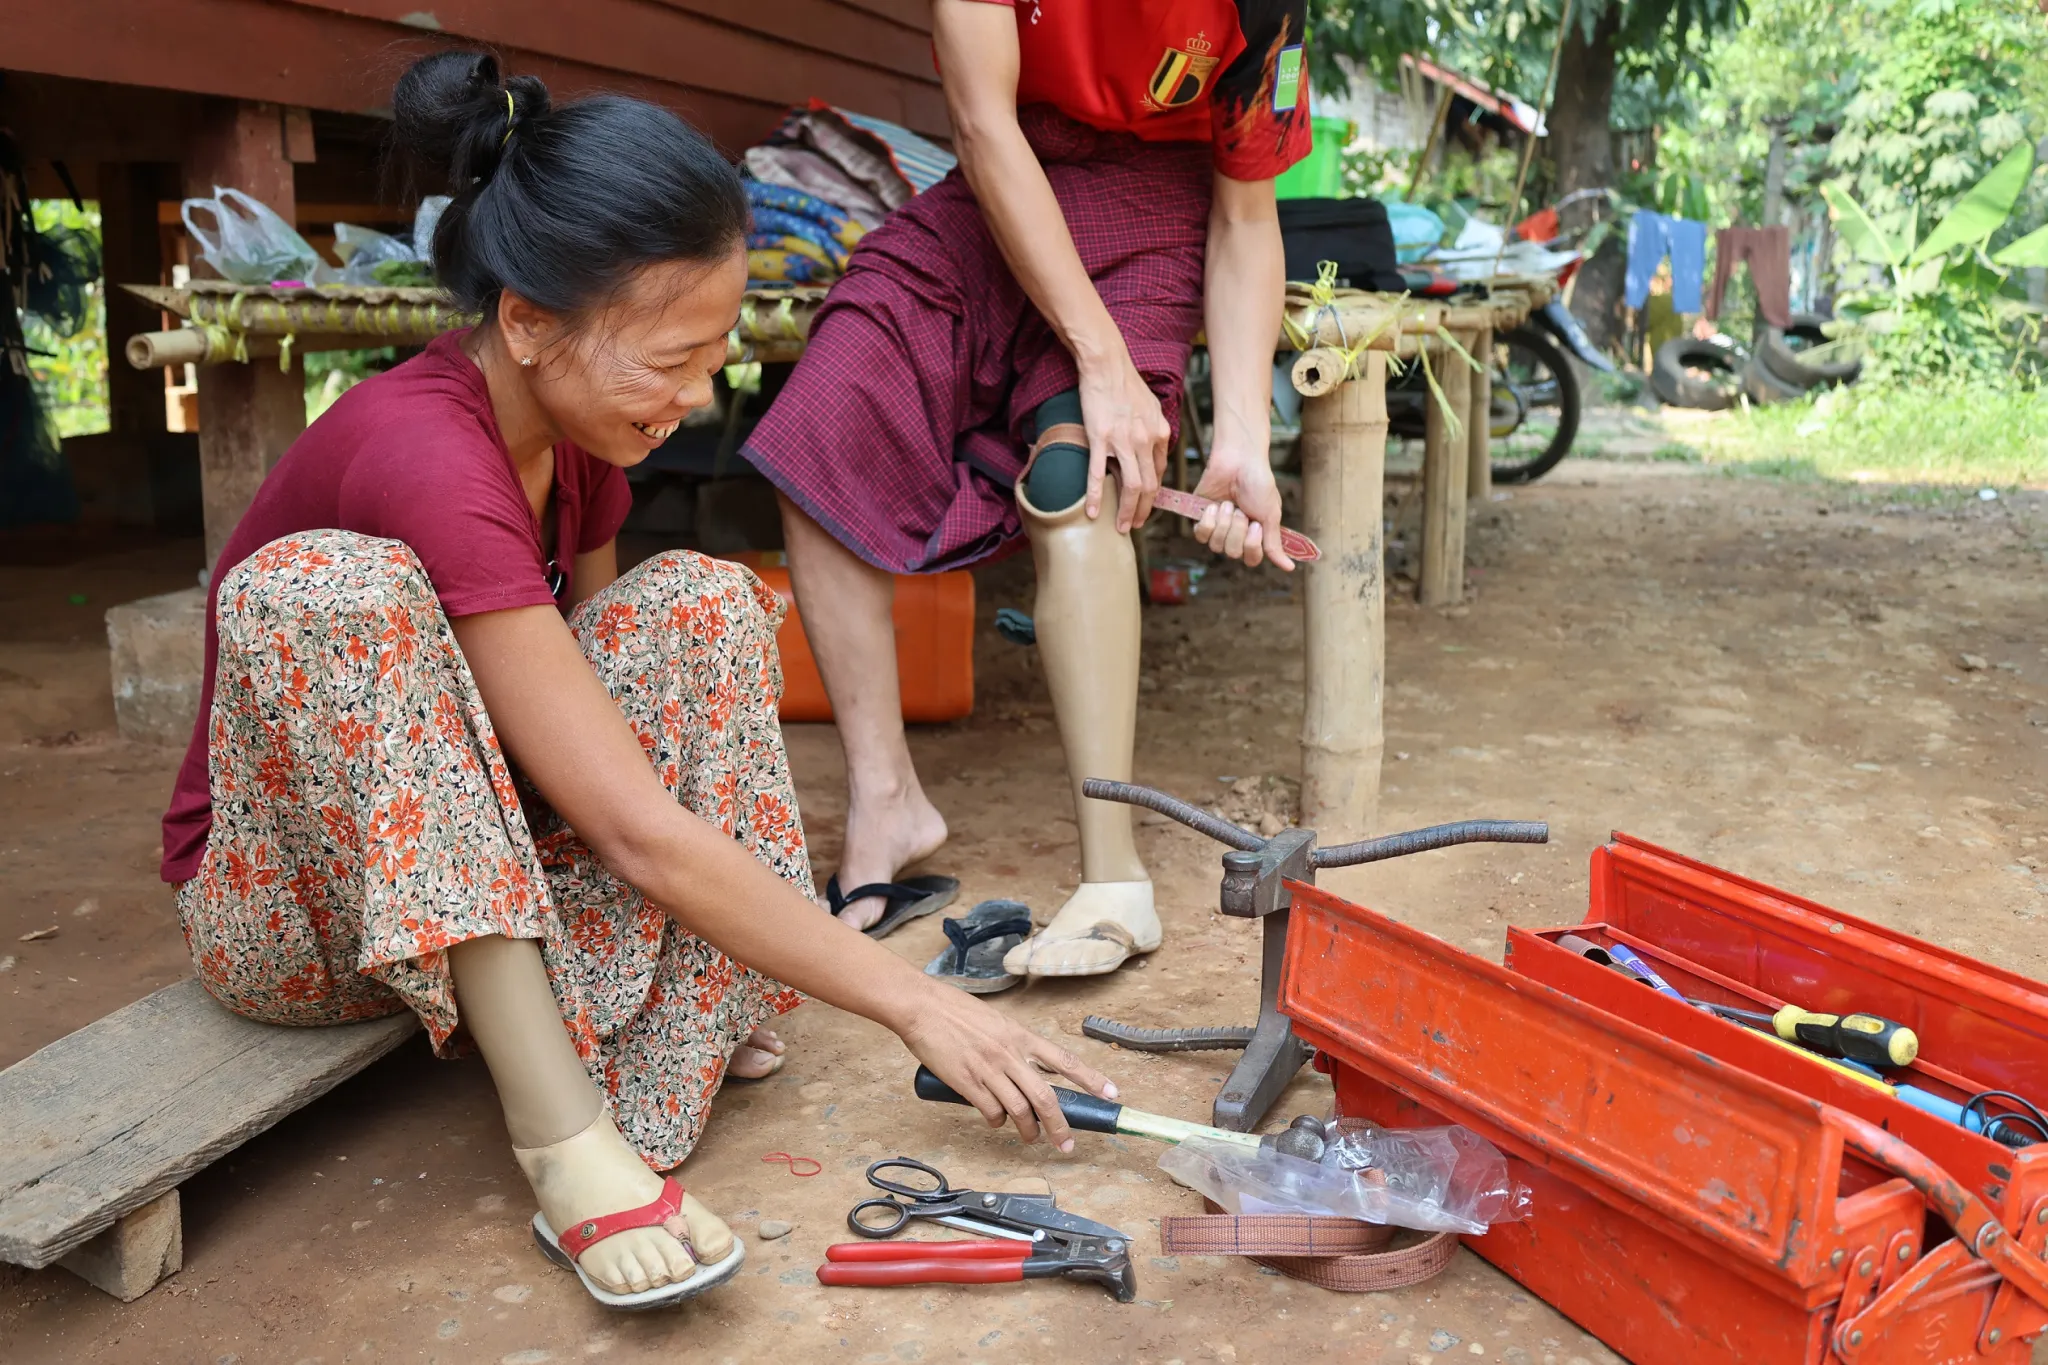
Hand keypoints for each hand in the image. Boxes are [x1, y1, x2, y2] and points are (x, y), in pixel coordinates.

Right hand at [896, 981, 1116, 1151]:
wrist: (922, 1007)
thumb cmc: (956, 1011)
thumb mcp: (996, 1022)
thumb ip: (1014, 1045)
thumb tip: (1026, 1069)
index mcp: (1021, 1035)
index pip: (1064, 1060)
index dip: (1091, 1079)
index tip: (1111, 1094)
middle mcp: (1009, 1053)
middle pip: (1045, 1097)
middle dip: (1060, 1126)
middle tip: (1066, 1143)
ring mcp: (989, 1070)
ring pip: (1020, 1111)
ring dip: (1028, 1131)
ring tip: (1030, 1138)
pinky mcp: (967, 1083)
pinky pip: (991, 1112)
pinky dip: (997, 1122)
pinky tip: (996, 1121)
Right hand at [1076, 348, 1170, 532]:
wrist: (1107, 364)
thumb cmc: (1125, 383)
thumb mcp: (1151, 407)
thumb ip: (1154, 429)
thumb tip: (1153, 446)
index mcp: (1159, 433)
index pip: (1160, 473)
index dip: (1154, 495)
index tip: (1146, 506)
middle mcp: (1145, 440)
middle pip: (1150, 486)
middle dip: (1143, 511)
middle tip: (1134, 525)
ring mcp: (1123, 441)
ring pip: (1131, 486)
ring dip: (1127, 511)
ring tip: (1121, 526)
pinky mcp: (1100, 438)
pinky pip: (1098, 474)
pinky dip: (1096, 496)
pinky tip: (1093, 512)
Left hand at [1191, 441, 1293, 570]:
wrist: (1238, 460)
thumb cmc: (1258, 484)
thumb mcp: (1271, 515)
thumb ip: (1274, 543)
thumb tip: (1289, 568)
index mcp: (1255, 535)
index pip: (1251, 559)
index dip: (1252, 546)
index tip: (1256, 525)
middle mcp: (1237, 535)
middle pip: (1232, 553)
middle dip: (1237, 529)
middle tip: (1242, 509)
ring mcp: (1218, 527)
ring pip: (1216, 545)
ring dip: (1224, 522)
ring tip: (1229, 504)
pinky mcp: (1201, 518)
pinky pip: (1200, 534)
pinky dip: (1208, 520)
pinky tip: (1213, 506)